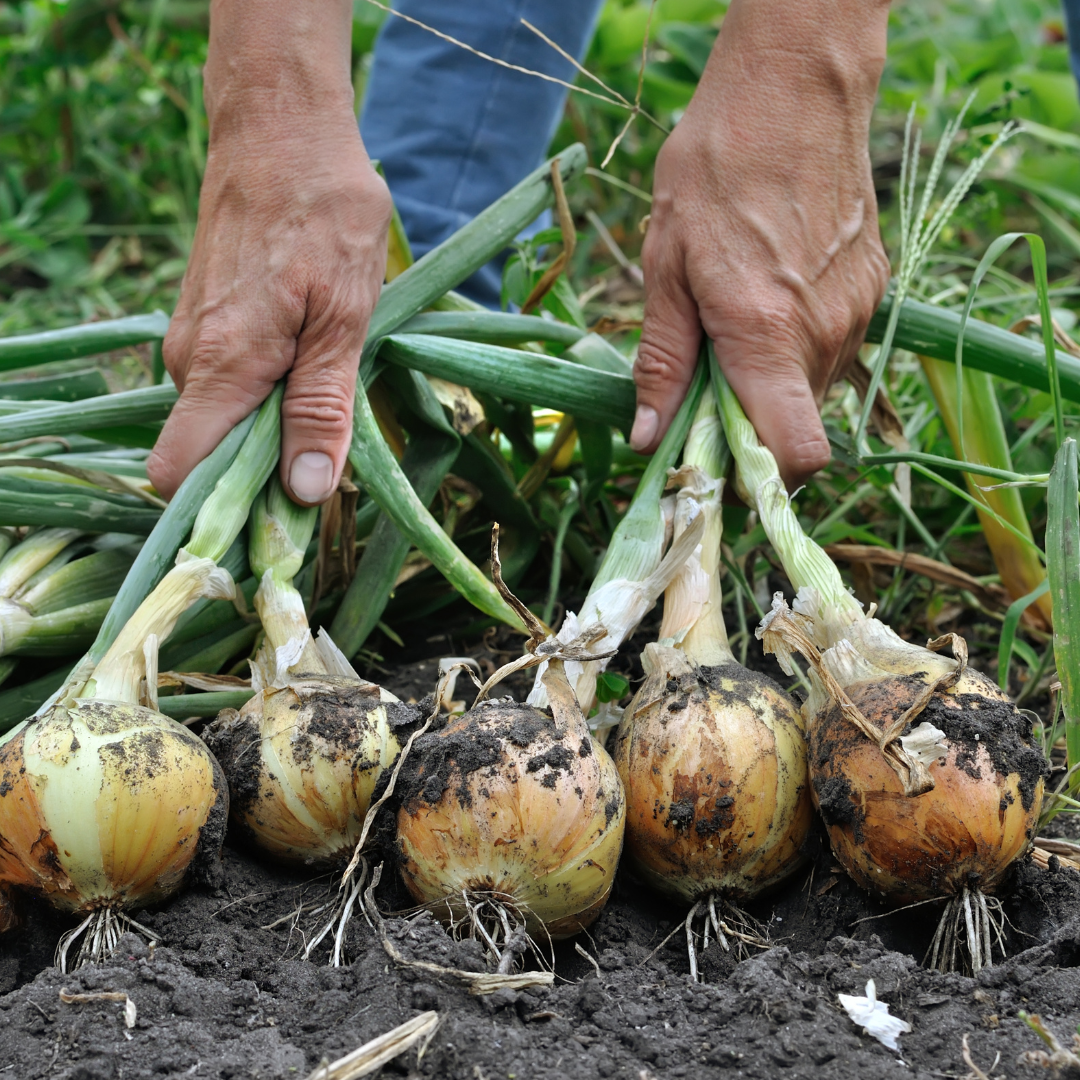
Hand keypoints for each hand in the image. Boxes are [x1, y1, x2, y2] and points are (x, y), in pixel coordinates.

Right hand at [147, 0, 390, 505]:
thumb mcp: (345, 319)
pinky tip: (308, 366)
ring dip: (272, 430)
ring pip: (222, 422)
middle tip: (330, 459)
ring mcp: (191, 341)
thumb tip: (305, 494)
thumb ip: (321, 408)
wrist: (280, 127)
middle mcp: (189, 361)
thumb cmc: (323, 215)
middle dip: (263, 474)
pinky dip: (265, 397)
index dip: (223, 511)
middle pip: (207, 458)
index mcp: (220, 367)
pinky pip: (227, 388)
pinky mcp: (204, 326)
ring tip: (327, 397)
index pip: (179, 474)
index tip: (281, 522)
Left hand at [631, 0, 891, 489]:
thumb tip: (648, 439)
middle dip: (749, 427)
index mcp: (765, 332)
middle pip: (796, 426)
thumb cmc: (715, 167)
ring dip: (771, 384)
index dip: (760, 478)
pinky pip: (831, 348)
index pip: (794, 453)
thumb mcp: (665, 265)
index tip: (719, 467)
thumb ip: (662, 360)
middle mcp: (823, 331)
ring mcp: (857, 309)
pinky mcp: (873, 287)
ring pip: (813, 389)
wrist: (794, 84)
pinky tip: (767, 298)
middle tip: (703, 387)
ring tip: (732, 329)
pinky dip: (796, 348)